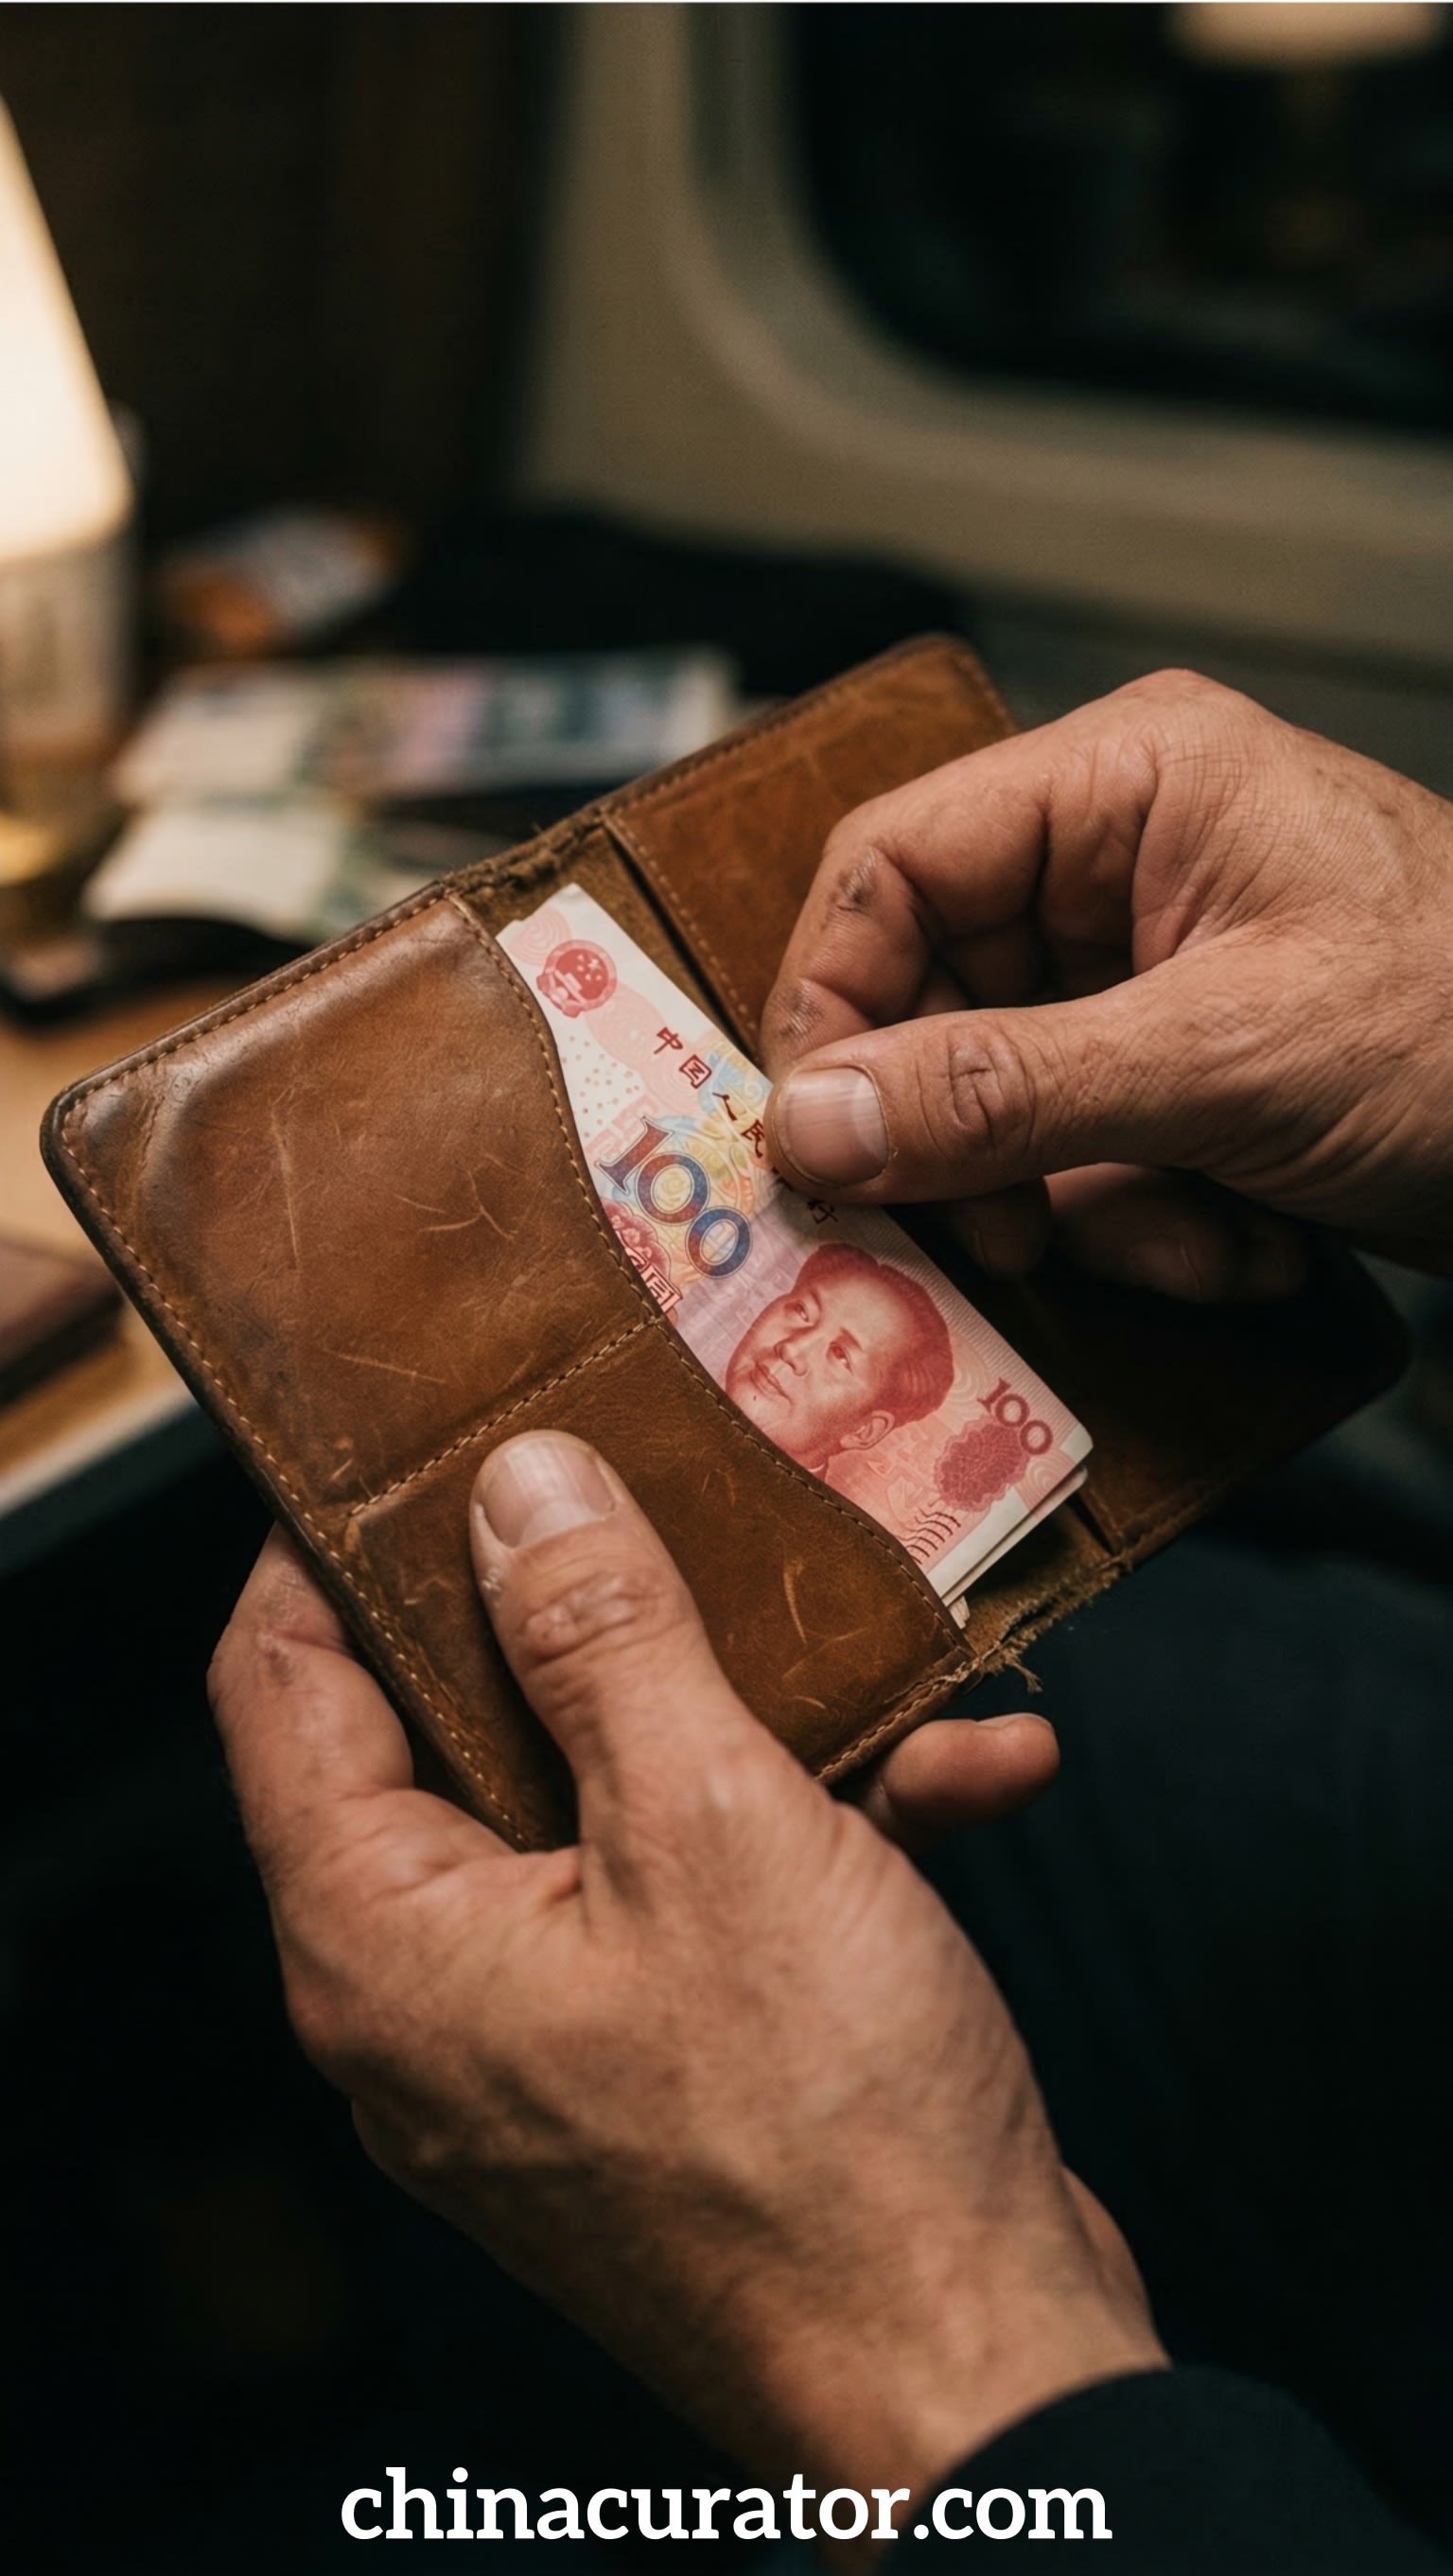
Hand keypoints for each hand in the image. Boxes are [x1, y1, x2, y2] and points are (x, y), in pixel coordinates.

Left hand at [209, 1432, 1162, 2535]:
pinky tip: (976, 1770)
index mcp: (384, 1933)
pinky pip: (712, 1888)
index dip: (337, 1534)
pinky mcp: (675, 2056)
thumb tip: (518, 1487)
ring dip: (755, 1708)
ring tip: (875, 1626)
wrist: (980, 2385)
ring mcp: (558, 2026)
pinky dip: (830, 1820)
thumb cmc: (829, 2136)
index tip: (430, 1423)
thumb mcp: (715, 1825)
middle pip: (460, 1722)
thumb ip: (602, 1635)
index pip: (282, 1679)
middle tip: (662, 1473)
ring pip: (613, 1794)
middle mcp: (439, 1986)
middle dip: (587, 1597)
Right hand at [761, 671, 1452, 1287]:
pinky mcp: (1186, 1078)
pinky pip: (1084, 1164)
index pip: (889, 867)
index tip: (821, 1145)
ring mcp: (1153, 979)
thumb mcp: (1224, 1060)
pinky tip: (1248, 1246)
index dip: (831, 1008)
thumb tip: (810, 1122)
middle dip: (987, 1148)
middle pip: (932, 1006)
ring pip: (1003, 1112)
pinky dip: (1149, 1229)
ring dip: (1087, 1212)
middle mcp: (1121, 865)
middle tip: (1016, 1240)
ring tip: (1205, 1241)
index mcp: (1125, 783)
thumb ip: (1002, 1088)